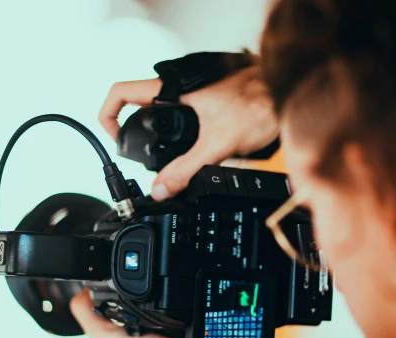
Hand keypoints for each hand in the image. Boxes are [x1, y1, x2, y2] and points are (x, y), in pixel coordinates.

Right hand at [99, 66, 278, 200]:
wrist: (288, 96)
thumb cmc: (260, 104)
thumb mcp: (218, 144)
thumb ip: (187, 169)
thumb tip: (161, 189)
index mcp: (171, 89)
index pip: (120, 92)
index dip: (107, 115)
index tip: (113, 138)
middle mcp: (177, 89)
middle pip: (138, 110)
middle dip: (135, 136)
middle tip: (140, 161)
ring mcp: (190, 96)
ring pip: (161, 118)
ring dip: (159, 140)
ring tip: (168, 164)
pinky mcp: (205, 105)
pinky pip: (181, 122)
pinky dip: (180, 140)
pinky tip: (193, 156)